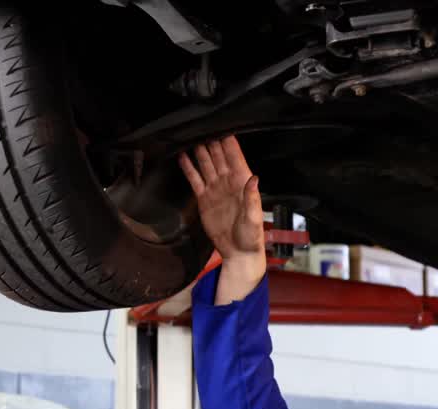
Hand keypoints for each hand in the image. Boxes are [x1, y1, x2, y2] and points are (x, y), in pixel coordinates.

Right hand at [178, 137, 266, 296]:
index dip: (229, 142)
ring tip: (191, 135)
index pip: (235, 157)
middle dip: (212, 141)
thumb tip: (254, 177)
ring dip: (200, 150)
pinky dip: (189, 167)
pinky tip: (183, 156)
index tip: (222, 126)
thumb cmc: (251, 237)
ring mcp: (215, 189)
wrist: (238, 253)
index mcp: (243, 183)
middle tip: (202, 125)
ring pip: (206, 164)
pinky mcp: (204, 198)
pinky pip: (195, 179)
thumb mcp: (254, 218)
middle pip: (219, 156)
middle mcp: (228, 182)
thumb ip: (253, 198)